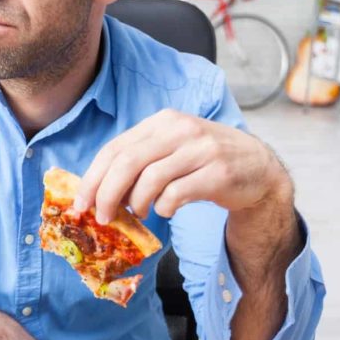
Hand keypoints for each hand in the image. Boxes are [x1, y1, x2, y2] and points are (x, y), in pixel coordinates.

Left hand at [73, 110, 292, 222]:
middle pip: (127, 163)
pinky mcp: (218, 173)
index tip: (81, 203)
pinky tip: (166, 209)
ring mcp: (201, 150)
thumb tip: (98, 192)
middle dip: (107, 194)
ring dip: (137, 204)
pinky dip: (163, 207)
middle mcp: (180, 130)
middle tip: (102, 217)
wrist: (258, 169)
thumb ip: (139, 162)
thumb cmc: (205, 161)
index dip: (93, 177)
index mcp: (162, 122)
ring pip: (150, 180)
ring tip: (139, 213)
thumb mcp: (171, 149)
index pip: (115, 148)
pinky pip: (176, 194)